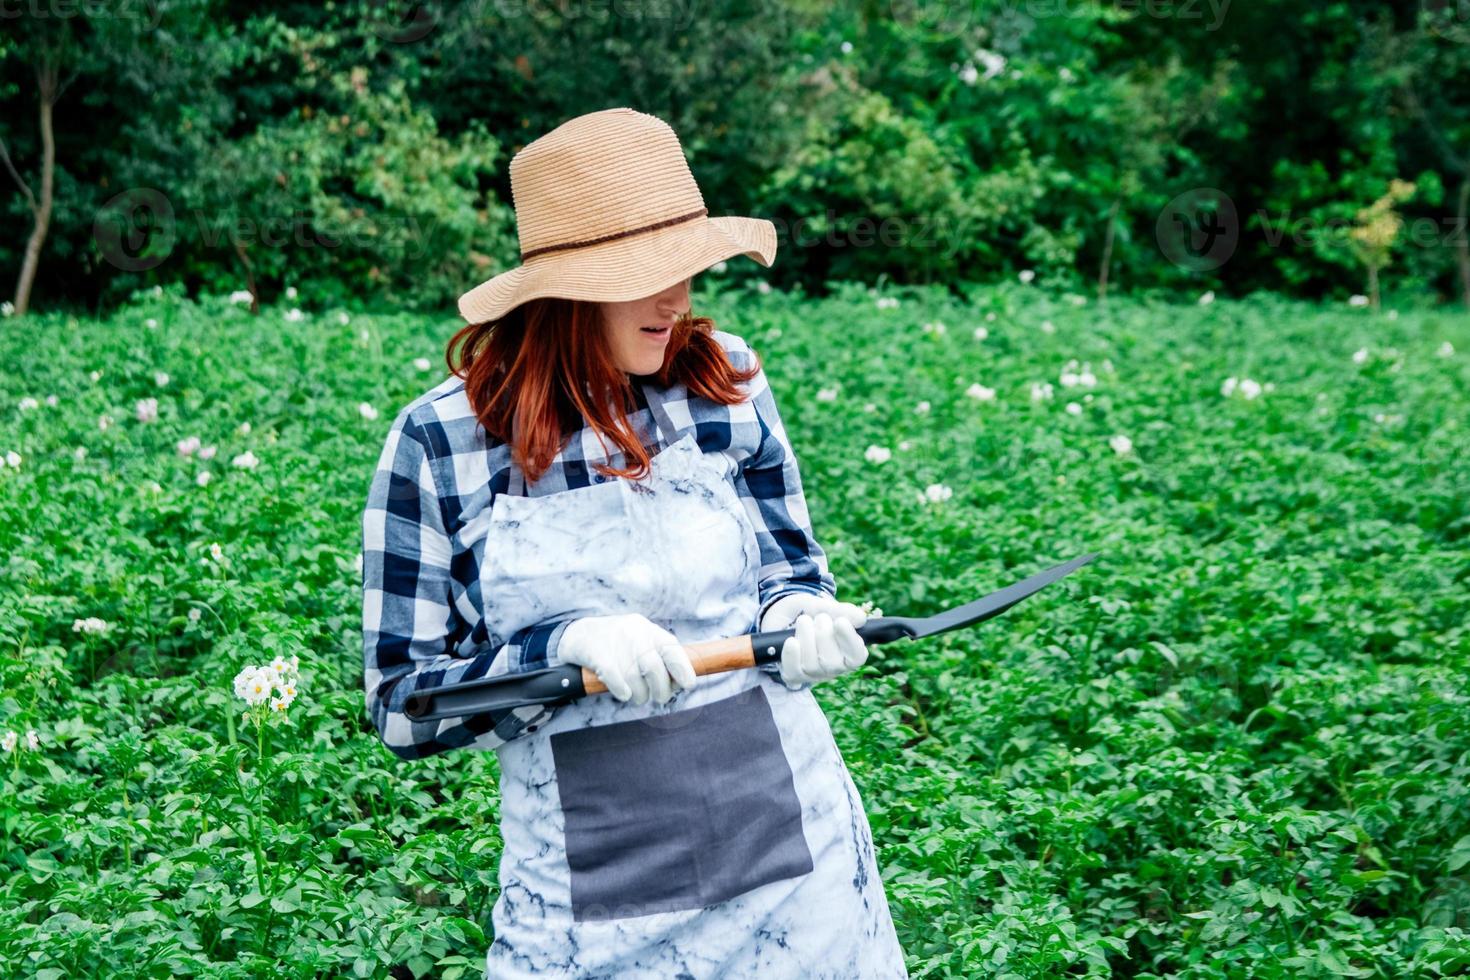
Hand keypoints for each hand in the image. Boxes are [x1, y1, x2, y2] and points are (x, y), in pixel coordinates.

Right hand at [558, 613, 696, 704]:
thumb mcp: (643, 644)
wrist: (579, 634)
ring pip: (634, 678)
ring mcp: (615, 642)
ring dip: (639, 695)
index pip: (671, 649)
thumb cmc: (619, 646)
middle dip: (660, 690)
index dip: (682, 668)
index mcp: (649, 631)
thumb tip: (682, 683)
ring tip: (636, 696)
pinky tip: (623, 694)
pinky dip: (621, 691)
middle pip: (653, 668)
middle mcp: (634, 633)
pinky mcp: (596, 653)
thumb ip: (662, 660)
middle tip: (658, 697)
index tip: (689, 685)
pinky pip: (614, 677)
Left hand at [759, 592, 869, 689]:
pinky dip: (792, 654)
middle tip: (819, 618)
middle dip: (823, 635)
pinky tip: (791, 640)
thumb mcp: (823, 605)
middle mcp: (834, 666)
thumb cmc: (808, 611)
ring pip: (813, 666)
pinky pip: (794, 672)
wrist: (782, 614)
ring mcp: (814, 673)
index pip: (857, 656)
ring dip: (806, 638)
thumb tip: (861, 618)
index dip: (850, 640)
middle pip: (833, 663)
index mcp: (848, 650)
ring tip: (803, 621)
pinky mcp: (794, 675)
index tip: (840, 622)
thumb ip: (841, 611)